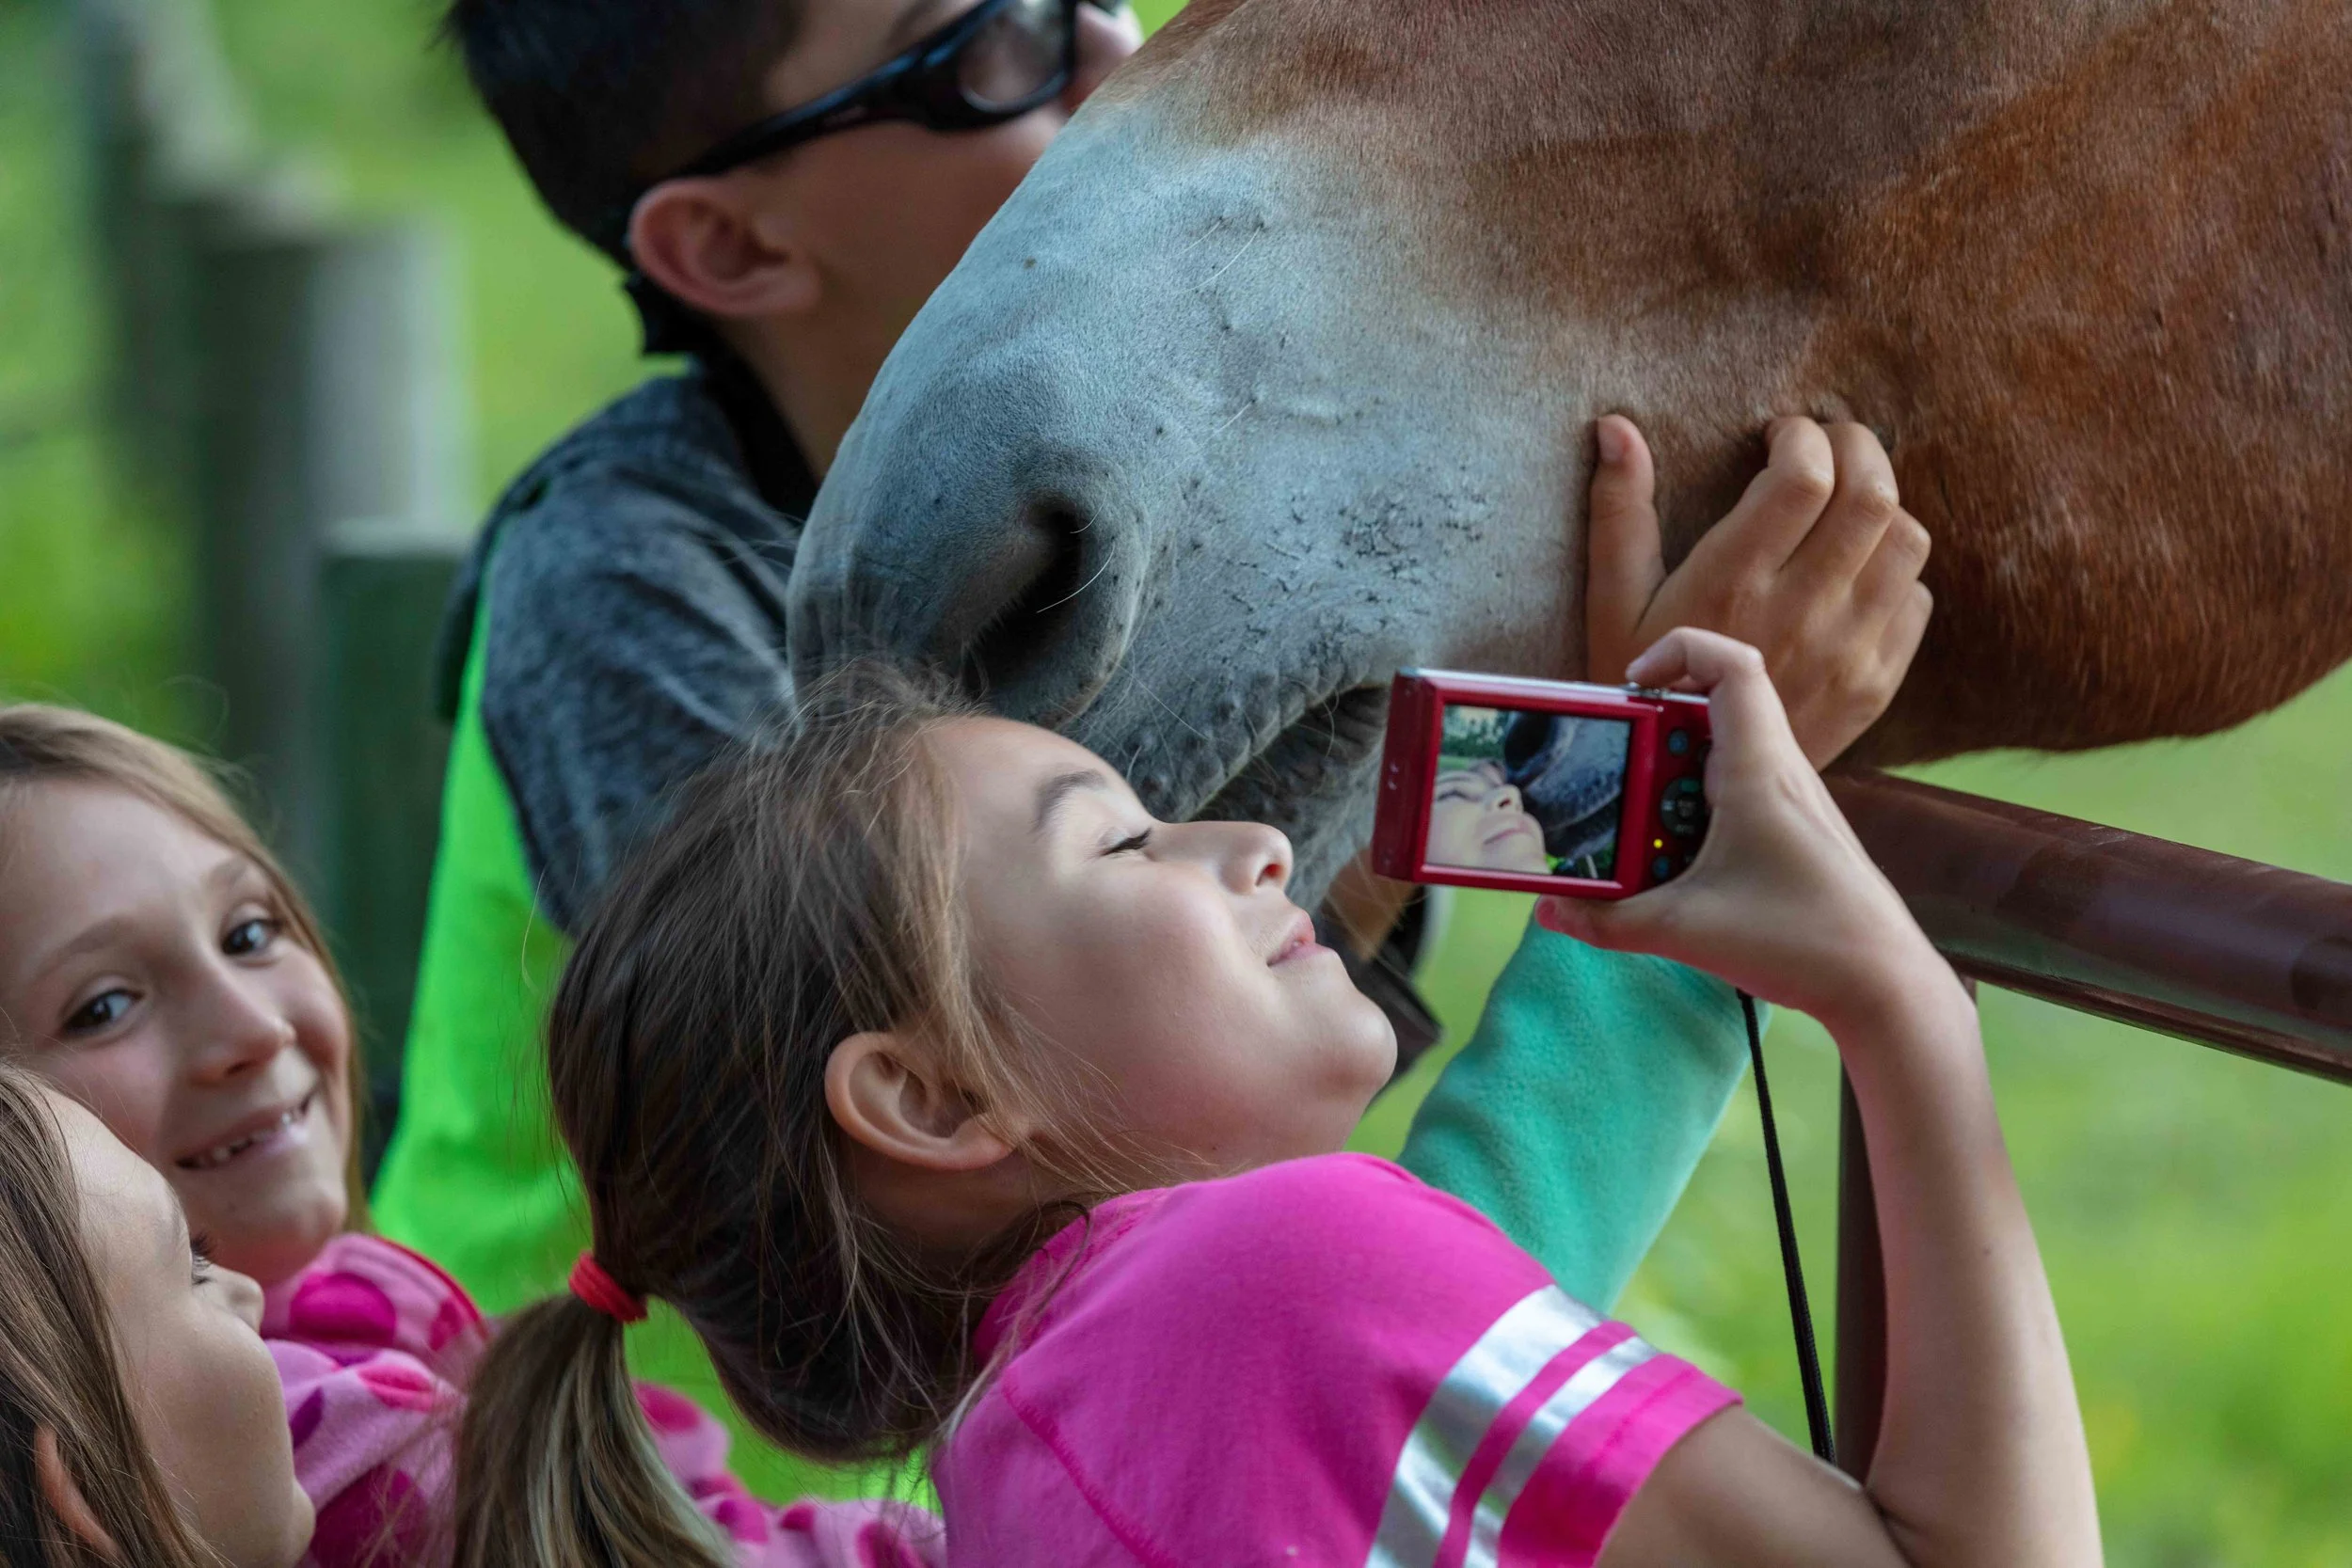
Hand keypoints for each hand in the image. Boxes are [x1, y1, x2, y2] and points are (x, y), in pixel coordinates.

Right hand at [1535, 629, 1960, 1032]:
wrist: (1884, 984)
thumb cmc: (1805, 940)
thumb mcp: (1686, 930)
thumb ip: (1608, 921)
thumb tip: (1551, 911)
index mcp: (1758, 769)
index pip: (1732, 665)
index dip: (1678, 653)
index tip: (1631, 688)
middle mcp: (1777, 773)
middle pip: (1707, 717)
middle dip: (1649, 743)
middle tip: (1612, 782)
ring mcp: (1787, 804)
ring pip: (1715, 763)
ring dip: (1667, 789)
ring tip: (1637, 838)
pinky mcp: (1790, 835)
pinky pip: (1730, 802)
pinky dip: (1691, 821)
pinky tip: (1675, 871)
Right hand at [1585, 416, 1931, 768]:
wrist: (1687, 790)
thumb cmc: (1646, 688)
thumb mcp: (1613, 604)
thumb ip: (1619, 514)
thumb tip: (1615, 427)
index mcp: (1733, 583)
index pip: (1804, 477)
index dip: (1802, 436)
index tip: (1781, 434)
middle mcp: (1801, 612)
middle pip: (1872, 494)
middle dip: (1856, 446)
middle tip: (1828, 441)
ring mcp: (1848, 651)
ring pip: (1906, 539)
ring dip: (1882, 503)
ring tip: (1846, 499)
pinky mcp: (1876, 683)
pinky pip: (1916, 600)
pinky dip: (1895, 569)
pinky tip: (1857, 569)